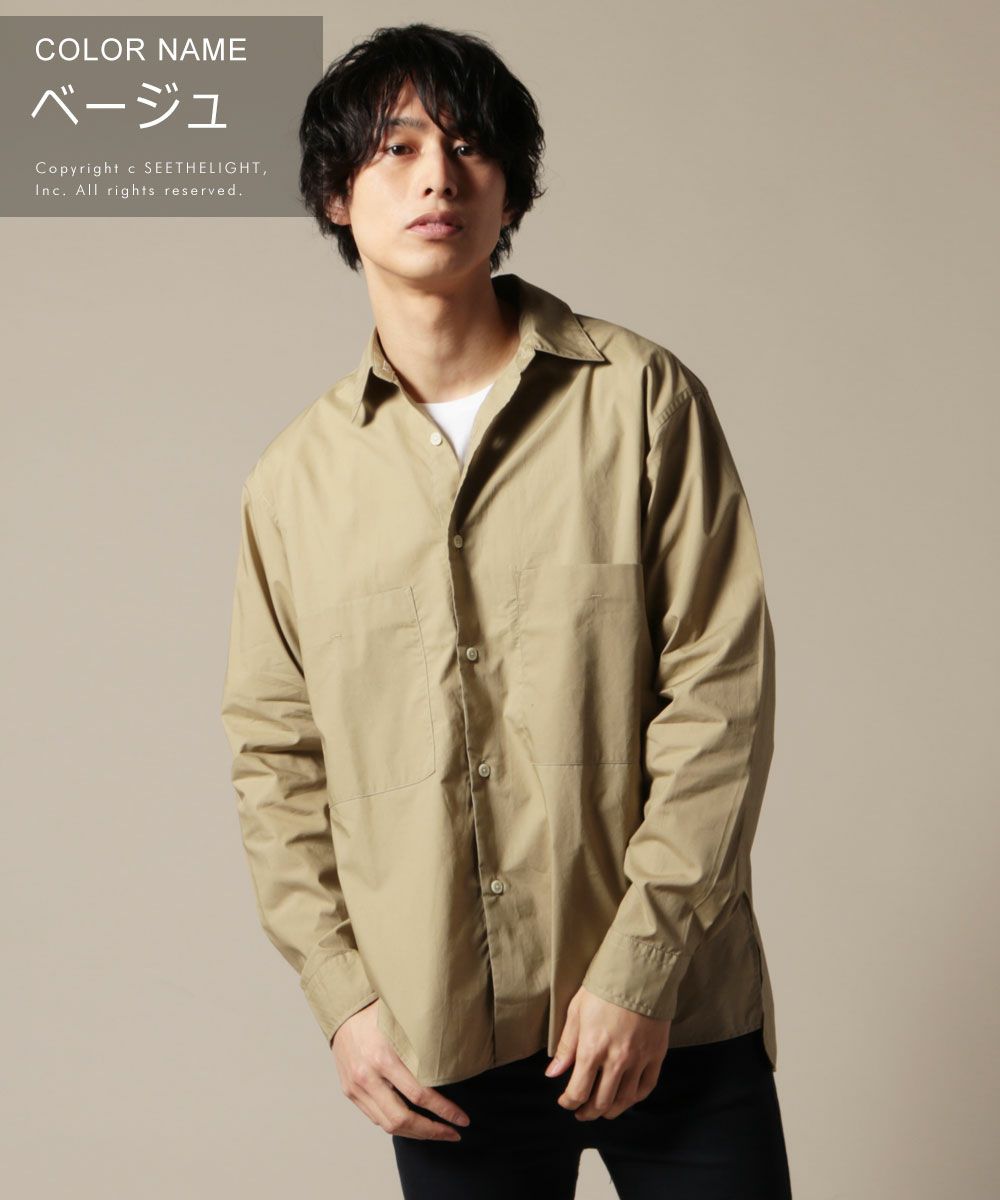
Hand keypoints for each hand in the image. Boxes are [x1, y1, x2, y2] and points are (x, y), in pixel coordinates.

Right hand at [331, 998, 470, 1140]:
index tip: (462, 1119)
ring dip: (416, 1133)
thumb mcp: (404, 1021)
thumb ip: (423, 1042)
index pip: (419, 1094)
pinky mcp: (351, 1093)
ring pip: (389, 1125)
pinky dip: (397, 1124)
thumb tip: (456, 1056)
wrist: (343, 1012)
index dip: (444, 1111)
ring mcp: (357, 1087)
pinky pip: (376, 1118)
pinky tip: (413, 1123)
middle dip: (432, 1131)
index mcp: (384, 1056)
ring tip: (436, 1132)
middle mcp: (368, 1076)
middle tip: (453, 1133)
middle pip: (402, 1119)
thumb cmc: (379, 1013)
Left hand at [544, 986, 670, 1119]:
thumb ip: (566, 1047)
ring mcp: (639, 1059)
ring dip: (611, 1111)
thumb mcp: (576, 1012)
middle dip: (588, 1112)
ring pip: (624, 1100)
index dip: (569, 1102)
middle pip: (601, 1102)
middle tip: (582, 1113)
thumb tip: (553, 1074)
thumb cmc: (603, 988)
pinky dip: (634, 1099)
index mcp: (592, 1049)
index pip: (578, 1091)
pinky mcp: (656, 1055)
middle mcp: (616, 1060)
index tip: (565, 1102)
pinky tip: (626, 1098)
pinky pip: (646, 1087)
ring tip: (602, 1110)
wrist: (639, 971)